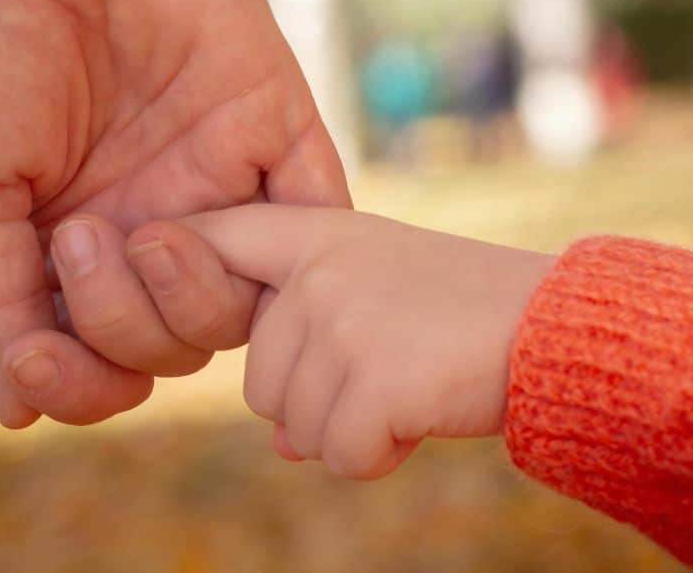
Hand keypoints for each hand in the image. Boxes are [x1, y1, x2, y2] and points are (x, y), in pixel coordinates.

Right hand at [0, 0, 350, 427]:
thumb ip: (0, 304)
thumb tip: (18, 411)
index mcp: (76, 246)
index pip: (103, 360)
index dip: (82, 382)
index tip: (40, 356)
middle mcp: (150, 225)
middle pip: (173, 346)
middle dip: (124, 327)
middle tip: (79, 239)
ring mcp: (215, 183)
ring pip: (240, 309)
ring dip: (186, 298)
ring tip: (138, 231)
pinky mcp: (273, 130)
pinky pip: (315, 225)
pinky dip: (292, 258)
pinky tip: (221, 239)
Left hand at [124, 205, 552, 478]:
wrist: (555, 327)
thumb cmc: (467, 314)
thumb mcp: (382, 300)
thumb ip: (315, 346)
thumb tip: (282, 441)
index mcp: (316, 236)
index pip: (216, 238)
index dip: (175, 260)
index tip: (136, 254)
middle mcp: (316, 272)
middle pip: (259, 382)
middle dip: (318, 401)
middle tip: (392, 369)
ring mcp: (340, 321)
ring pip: (295, 425)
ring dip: (351, 430)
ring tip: (412, 385)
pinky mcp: (370, 377)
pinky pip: (337, 454)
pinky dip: (379, 456)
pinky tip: (422, 416)